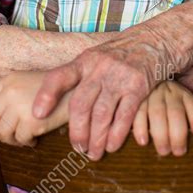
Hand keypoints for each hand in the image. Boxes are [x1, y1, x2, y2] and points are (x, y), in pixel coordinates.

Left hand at [0, 71, 70, 145]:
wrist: (78, 91)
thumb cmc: (55, 89)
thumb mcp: (27, 83)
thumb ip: (8, 96)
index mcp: (9, 80)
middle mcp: (11, 92)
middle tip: (8, 136)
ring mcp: (19, 107)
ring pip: (4, 133)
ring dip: (12, 139)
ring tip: (23, 137)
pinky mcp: (31, 122)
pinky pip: (20, 139)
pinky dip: (26, 142)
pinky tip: (34, 139)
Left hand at [32, 21, 179, 160]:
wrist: (154, 40)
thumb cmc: (120, 53)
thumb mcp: (96, 56)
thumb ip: (80, 76)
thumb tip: (57, 105)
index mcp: (85, 61)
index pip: (59, 76)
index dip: (46, 95)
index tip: (37, 114)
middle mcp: (99, 68)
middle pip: (80, 105)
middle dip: (77, 132)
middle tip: (78, 148)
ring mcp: (119, 77)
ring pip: (101, 115)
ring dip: (96, 139)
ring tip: (94, 153)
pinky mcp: (138, 86)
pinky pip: (124, 116)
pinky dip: (116, 135)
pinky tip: (112, 146)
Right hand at [132, 81, 192, 155]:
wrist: (153, 85)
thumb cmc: (174, 106)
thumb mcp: (186, 107)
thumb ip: (192, 121)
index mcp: (184, 95)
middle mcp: (170, 94)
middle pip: (175, 112)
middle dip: (177, 134)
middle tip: (178, 152)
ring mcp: (153, 96)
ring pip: (157, 113)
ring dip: (160, 134)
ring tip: (163, 151)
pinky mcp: (138, 102)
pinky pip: (138, 114)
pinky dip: (140, 129)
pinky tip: (143, 142)